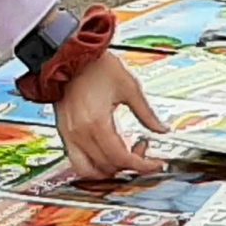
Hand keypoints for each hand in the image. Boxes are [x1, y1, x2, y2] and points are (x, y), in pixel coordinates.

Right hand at [51, 51, 165, 178]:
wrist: (69, 54)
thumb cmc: (96, 65)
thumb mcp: (129, 86)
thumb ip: (147, 113)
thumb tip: (161, 129)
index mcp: (96, 123)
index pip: (122, 159)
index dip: (143, 165)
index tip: (156, 164)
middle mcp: (80, 134)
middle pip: (107, 168)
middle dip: (129, 165)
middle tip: (143, 150)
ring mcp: (69, 135)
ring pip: (89, 170)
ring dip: (110, 170)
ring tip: (124, 155)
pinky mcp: (63, 132)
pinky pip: (77, 160)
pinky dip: (95, 163)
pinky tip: (108, 149)